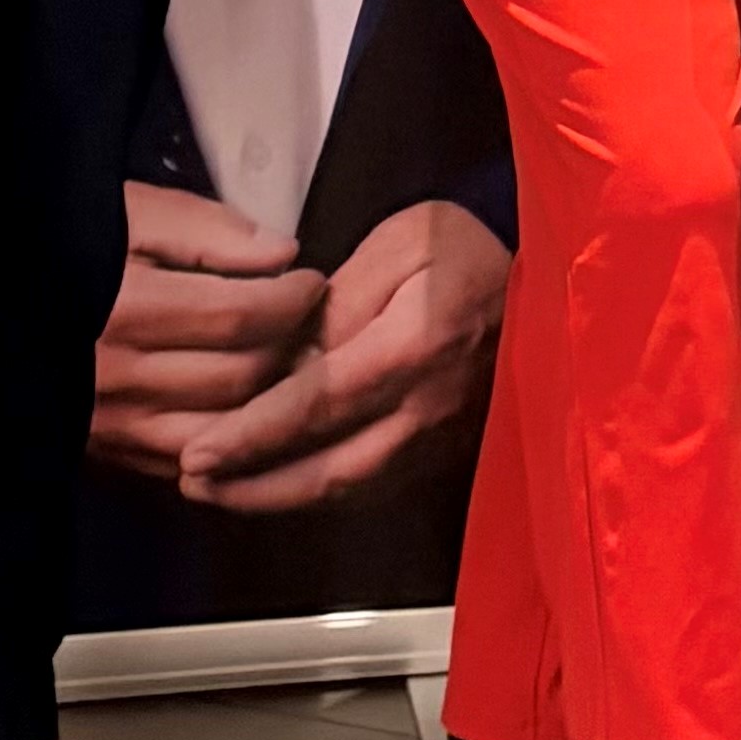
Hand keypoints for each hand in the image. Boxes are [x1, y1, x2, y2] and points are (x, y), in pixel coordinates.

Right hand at [91, 184, 326, 478]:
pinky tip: (252, 408)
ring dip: (272, 399)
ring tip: (292, 361)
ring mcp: (112, 426)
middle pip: (242, 376)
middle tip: (312, 321)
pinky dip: (231, 440)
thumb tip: (283, 255)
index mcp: (127, 311)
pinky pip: (190, 461)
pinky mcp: (108, 453)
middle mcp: (119, 378)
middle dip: (293, 346)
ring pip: (224, 429)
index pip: (242, 317)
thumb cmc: (68, 244)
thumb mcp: (135, 213)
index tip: (312, 281)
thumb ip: (211, 231)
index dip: (294, 299)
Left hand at [176, 201, 510, 510]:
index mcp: (415, 346)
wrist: (548, 287)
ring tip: (221, 494)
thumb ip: (343, 296)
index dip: (252, 435)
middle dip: (251, 483)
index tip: (198, 453)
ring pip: (349, 488)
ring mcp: (439, 439)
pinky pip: (374, 487)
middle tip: (192, 482)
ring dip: (278, 499)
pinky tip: (281, 488)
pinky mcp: (444, 452)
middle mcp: (427, 407)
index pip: (318, 403)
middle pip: (328, 467)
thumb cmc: (471, 253)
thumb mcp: (407, 240)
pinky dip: (319, 496)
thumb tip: (293, 353)